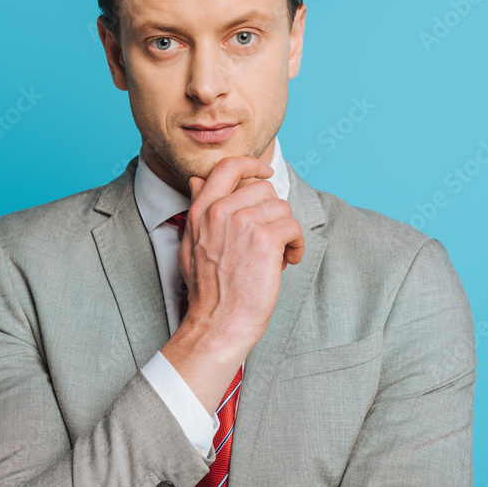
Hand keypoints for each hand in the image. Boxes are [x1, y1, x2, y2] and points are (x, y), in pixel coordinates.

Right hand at [179, 156, 304, 347]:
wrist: (218, 322)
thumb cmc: (207, 290)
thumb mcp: (191, 243)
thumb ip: (197, 209)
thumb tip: (196, 181)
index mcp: (202, 210)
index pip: (227, 167)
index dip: (251, 163)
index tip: (265, 172)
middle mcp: (221, 211)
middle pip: (263, 188)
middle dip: (273, 211)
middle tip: (271, 237)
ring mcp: (244, 222)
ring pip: (282, 207)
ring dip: (287, 231)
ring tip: (278, 255)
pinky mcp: (266, 238)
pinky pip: (294, 226)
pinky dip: (296, 244)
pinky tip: (287, 261)